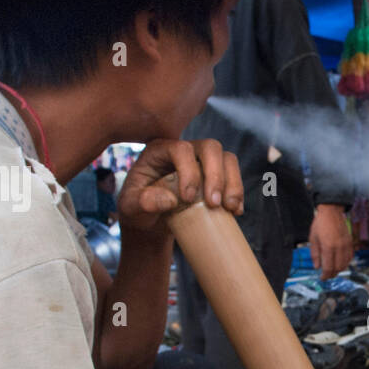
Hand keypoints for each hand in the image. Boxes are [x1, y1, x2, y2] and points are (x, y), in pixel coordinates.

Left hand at [117, 138, 243, 235]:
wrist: (150, 221)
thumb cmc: (138, 210)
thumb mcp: (130, 208)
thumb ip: (142, 202)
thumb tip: (169, 200)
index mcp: (160, 151)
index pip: (181, 149)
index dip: (189, 171)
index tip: (188, 198)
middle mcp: (184, 151)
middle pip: (210, 147)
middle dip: (216, 175)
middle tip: (214, 204)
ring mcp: (202, 162)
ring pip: (227, 159)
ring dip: (232, 183)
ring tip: (229, 208)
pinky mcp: (215, 177)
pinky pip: (233, 176)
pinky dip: (237, 194)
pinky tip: (235, 212)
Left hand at [309, 204, 352, 279]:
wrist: (332, 212)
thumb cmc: (320, 224)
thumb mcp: (313, 239)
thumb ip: (315, 254)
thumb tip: (317, 267)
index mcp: (328, 247)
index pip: (328, 267)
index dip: (325, 276)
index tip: (322, 278)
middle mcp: (339, 247)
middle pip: (338, 268)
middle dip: (332, 274)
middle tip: (327, 276)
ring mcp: (346, 245)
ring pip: (345, 264)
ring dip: (339, 270)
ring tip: (333, 270)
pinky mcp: (350, 243)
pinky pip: (350, 257)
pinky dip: (345, 263)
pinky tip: (340, 263)